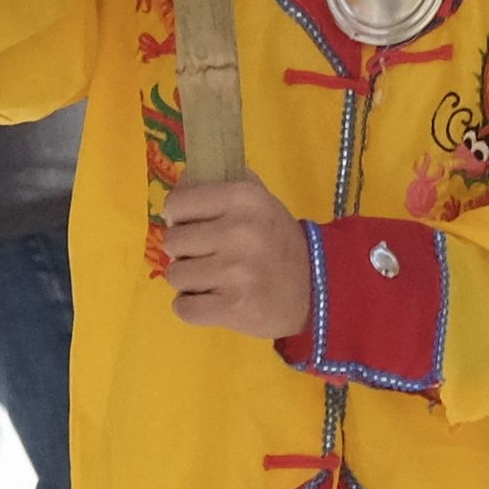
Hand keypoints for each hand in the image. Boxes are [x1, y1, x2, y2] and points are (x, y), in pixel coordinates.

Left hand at [154, 177, 308, 334]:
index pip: (177, 202)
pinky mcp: (234, 307)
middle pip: (172, 241)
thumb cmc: (278, 240)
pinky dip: (192, 307)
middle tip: (205, 256)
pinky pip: (182, 307)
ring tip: (212, 279)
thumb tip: (180, 180)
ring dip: (188, 281)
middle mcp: (239, 230)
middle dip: (183, 251)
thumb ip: (220, 184)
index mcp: (243, 198)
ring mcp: (236, 271)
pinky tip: (213, 300)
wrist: (317, 287)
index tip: (191, 225)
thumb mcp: (259, 200)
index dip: (177, 216)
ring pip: (174, 276)